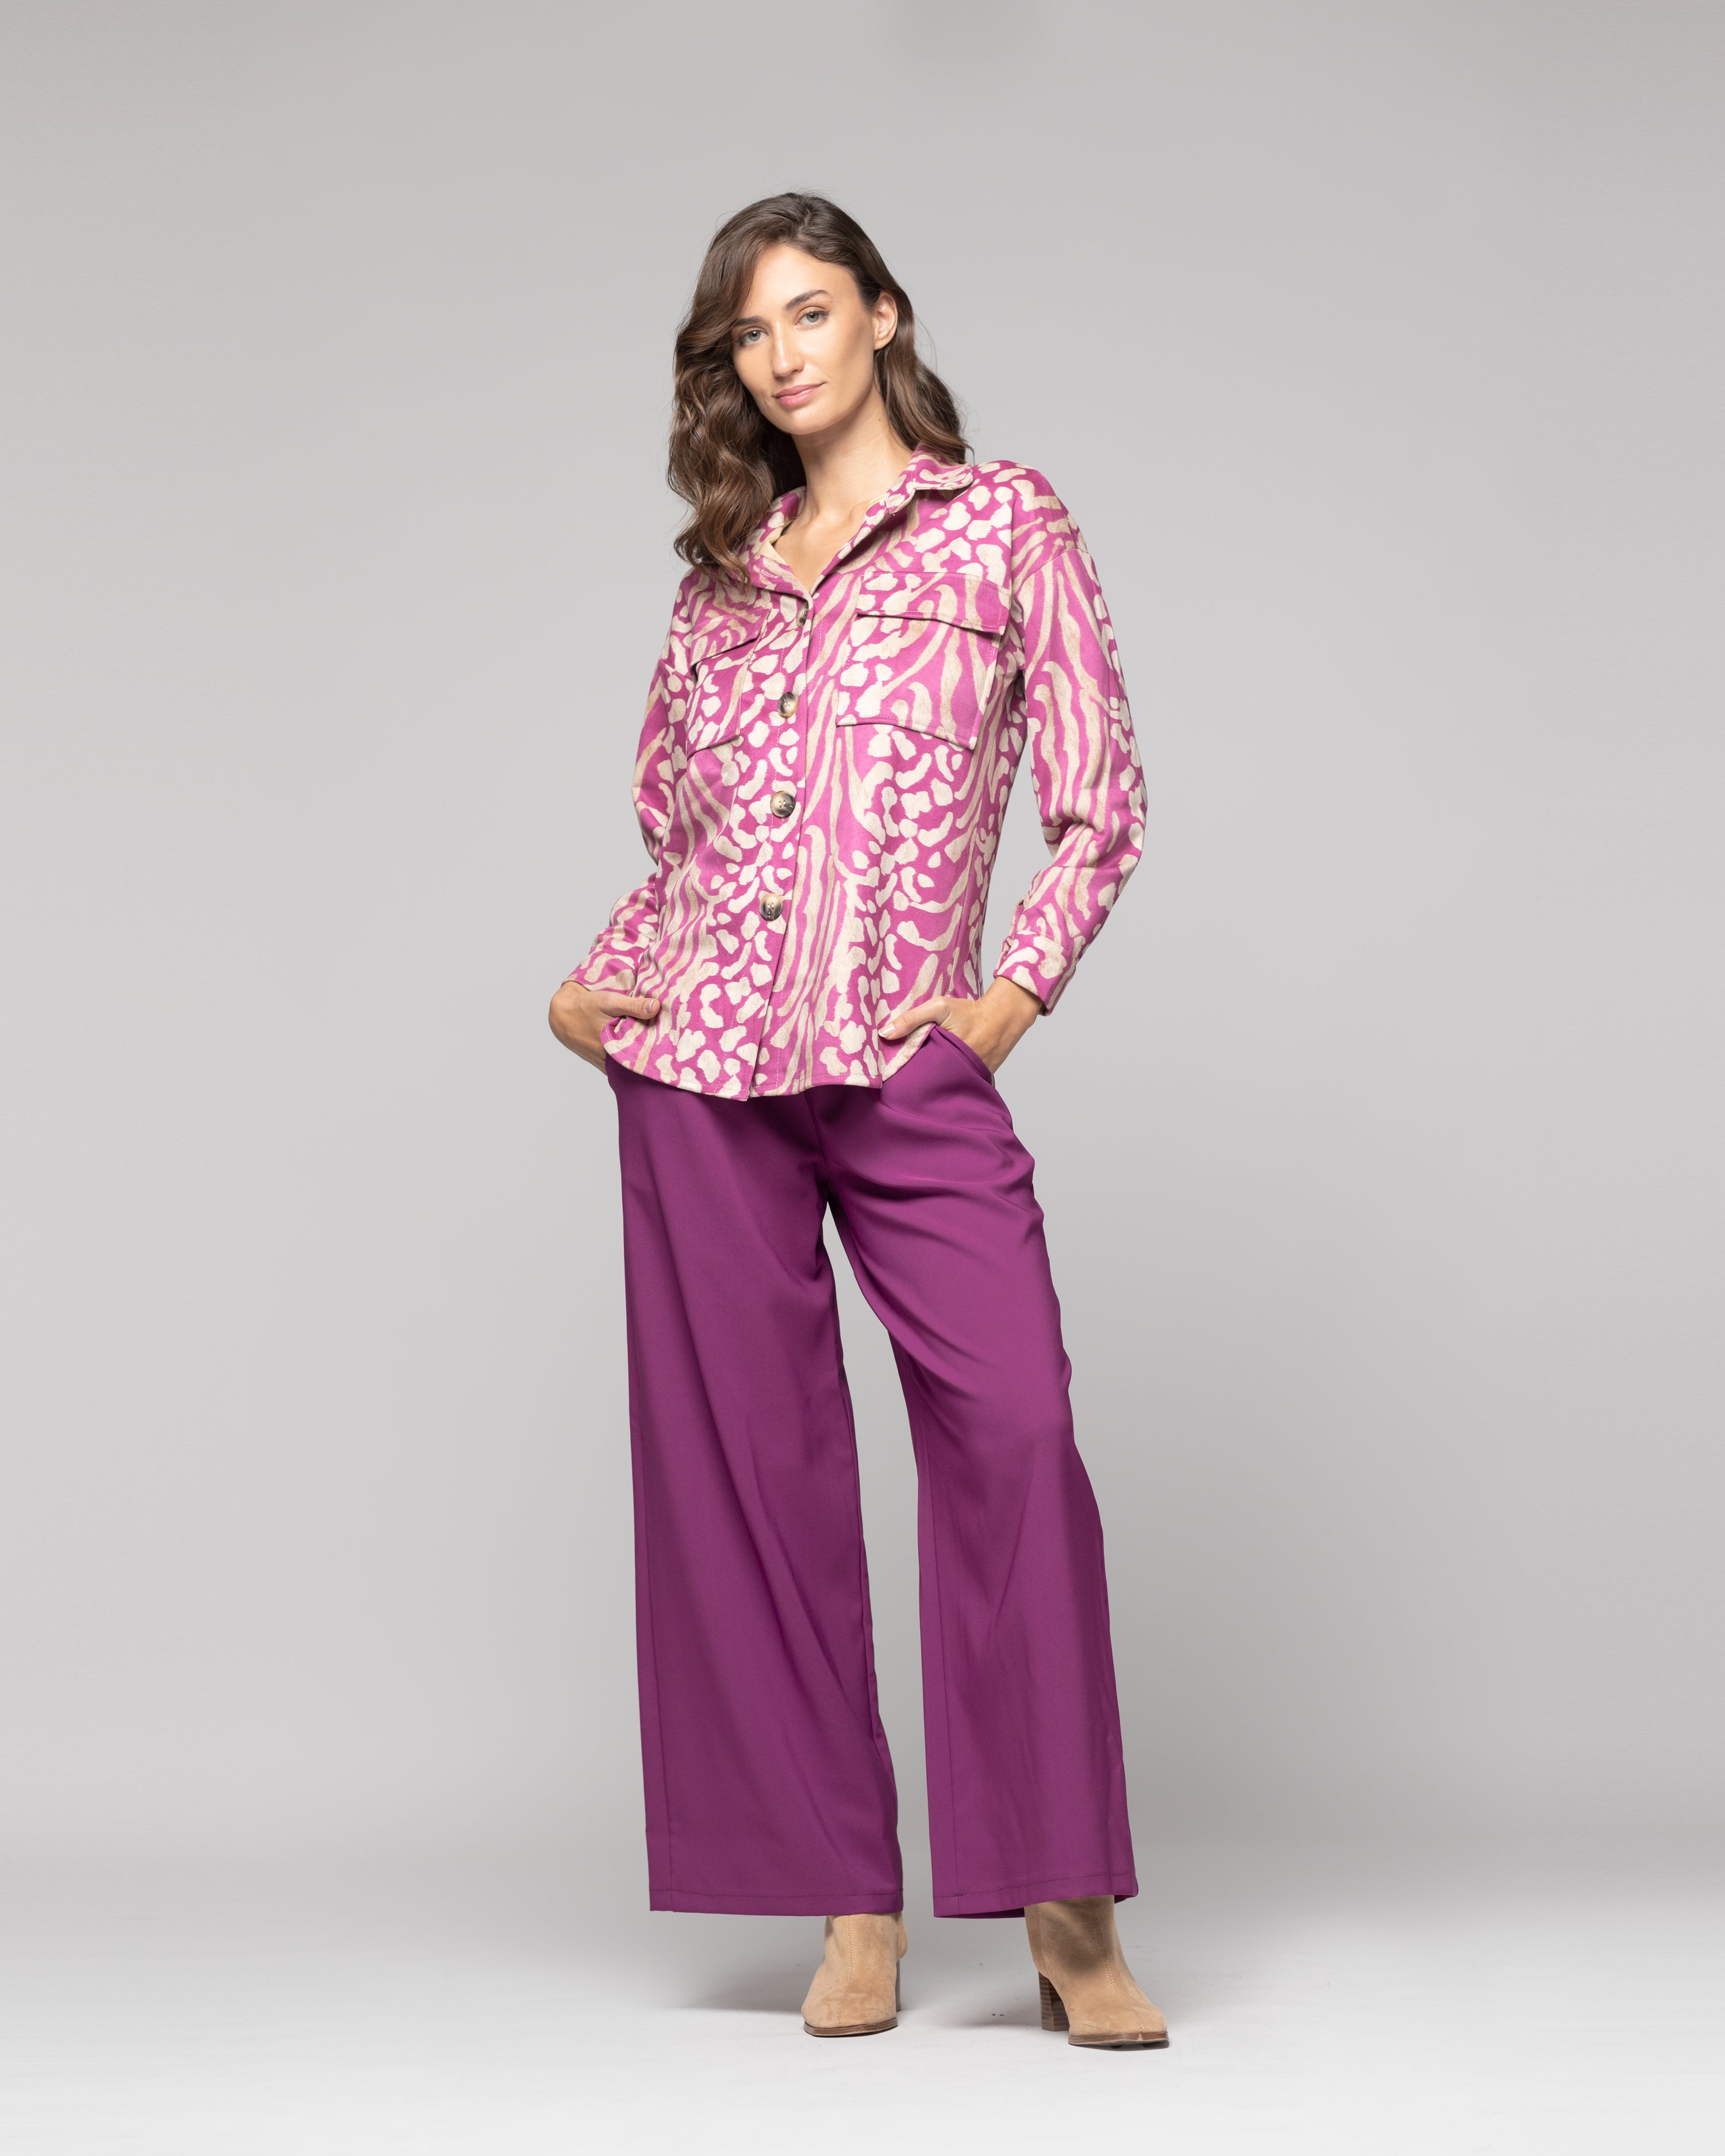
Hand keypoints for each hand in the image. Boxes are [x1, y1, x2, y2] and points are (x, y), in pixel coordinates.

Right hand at [549, 979, 659, 1070]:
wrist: (562, 1014)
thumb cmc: (585, 1007)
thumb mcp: (609, 1002)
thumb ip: (633, 1006)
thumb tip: (656, 1006)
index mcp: (615, 1049)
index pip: (645, 1057)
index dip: (660, 1052)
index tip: (674, 1044)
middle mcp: (611, 1062)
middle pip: (638, 1062)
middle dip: (653, 1054)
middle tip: (670, 1043)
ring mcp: (607, 1064)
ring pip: (630, 1064)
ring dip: (641, 1055)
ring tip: (659, 1044)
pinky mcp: (603, 1063)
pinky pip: (621, 1063)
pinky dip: (630, 1057)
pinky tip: (642, 1046)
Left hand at [879, 976, 1040, 1072]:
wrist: (1003, 1018)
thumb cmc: (970, 1013)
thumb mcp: (939, 1008)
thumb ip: (912, 1018)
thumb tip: (884, 1033)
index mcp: (941, 1057)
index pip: (912, 1070)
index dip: (899, 1070)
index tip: (885, 1069)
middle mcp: (952, 1072)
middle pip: (924, 1080)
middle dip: (912, 1077)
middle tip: (896, 1076)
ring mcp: (963, 1078)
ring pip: (938, 1082)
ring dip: (928, 1078)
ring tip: (913, 1076)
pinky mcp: (972, 1079)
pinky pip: (953, 1081)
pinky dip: (944, 1077)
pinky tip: (936, 1072)